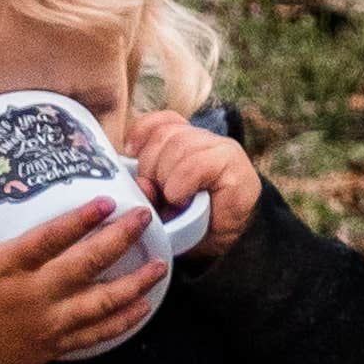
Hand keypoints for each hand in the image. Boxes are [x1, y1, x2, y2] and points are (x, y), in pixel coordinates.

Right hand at [0, 182, 154, 363]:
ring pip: (99, 303)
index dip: (79, 221)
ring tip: (159, 266)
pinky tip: (143, 308)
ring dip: (133, 285)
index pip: (49, 240)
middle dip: (119, 241)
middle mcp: (33, 295)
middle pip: (85, 266)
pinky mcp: (53, 346)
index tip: (107, 202)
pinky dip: (121, 322)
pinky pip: (94, 335)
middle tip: (145, 218)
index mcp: (6, 268)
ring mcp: (47, 323)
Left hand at [118, 110, 262, 256]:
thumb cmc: (194, 223)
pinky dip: (181, 185)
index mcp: (188, 141)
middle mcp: (206, 139)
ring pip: (178, 145)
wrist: (230, 243)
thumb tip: (142, 183)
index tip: (129, 152)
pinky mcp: (234, 165)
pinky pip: (195, 165)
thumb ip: (148, 188)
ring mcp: (223, 148)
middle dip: (150, 166)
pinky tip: (182, 199)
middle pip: (164, 134)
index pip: (163, 121)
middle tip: (158, 194)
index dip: (142, 132)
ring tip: (173, 200)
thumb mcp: (160, 202)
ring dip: (167, 178)